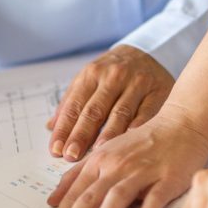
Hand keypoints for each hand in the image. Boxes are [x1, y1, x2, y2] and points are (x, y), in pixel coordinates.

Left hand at [45, 105, 207, 207]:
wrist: (181, 122)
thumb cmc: (143, 141)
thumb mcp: (107, 152)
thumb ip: (80, 173)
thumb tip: (54, 199)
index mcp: (101, 159)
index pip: (75, 192)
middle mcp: (118, 164)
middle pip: (90, 196)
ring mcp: (143, 171)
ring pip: (117, 197)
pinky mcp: (167, 177)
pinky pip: (154, 198)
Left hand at [47, 45, 174, 160]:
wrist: (148, 52)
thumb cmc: (112, 72)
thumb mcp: (89, 79)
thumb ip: (71, 102)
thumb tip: (50, 127)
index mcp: (93, 73)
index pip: (75, 104)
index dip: (65, 128)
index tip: (56, 149)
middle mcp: (114, 76)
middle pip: (95, 109)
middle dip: (81, 133)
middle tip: (71, 155)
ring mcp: (137, 83)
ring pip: (120, 113)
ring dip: (108, 134)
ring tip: (97, 153)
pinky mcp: (157, 92)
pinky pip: (146, 113)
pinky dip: (137, 129)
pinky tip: (129, 143)